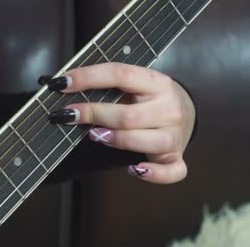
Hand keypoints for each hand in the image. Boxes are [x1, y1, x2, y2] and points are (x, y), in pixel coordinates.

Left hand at [46, 62, 195, 183]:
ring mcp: (175, 135)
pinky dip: (153, 174)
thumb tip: (65, 86)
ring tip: (96, 135)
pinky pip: (171, 172)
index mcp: (157, 82)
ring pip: (145, 142)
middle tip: (70, 115)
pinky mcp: (176, 158)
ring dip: (116, 140)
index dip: (88, 78)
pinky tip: (133, 169)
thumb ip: (109, 86)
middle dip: (94, 114)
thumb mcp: (136, 84)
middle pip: (128, 116)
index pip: (120, 74)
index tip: (61, 84)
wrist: (187, 111)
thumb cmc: (151, 98)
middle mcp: (169, 108)